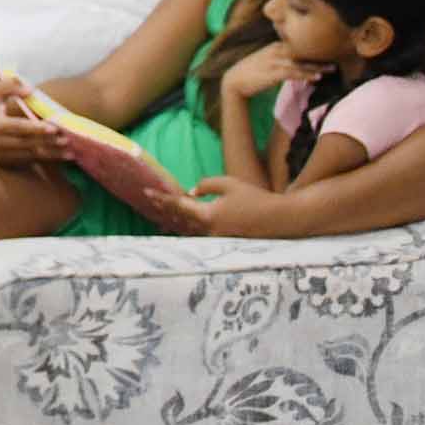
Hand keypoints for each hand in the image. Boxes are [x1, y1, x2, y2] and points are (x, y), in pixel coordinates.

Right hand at [0, 76, 69, 165]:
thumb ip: (9, 86)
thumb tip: (30, 89)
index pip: (19, 127)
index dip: (36, 128)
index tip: (54, 128)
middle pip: (27, 144)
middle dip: (48, 143)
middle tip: (68, 140)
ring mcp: (1, 155)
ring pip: (29, 155)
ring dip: (50, 155)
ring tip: (70, 153)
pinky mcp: (6, 162)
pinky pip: (27, 161)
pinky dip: (44, 160)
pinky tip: (59, 157)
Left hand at [143, 174, 285, 238]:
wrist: (279, 220)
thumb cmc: (255, 198)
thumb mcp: (229, 184)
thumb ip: (206, 185)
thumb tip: (191, 192)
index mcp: (207, 215)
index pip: (177, 206)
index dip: (161, 198)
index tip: (146, 192)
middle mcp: (208, 230)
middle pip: (179, 220)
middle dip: (163, 210)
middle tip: (149, 200)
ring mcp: (216, 238)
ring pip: (187, 229)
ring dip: (173, 222)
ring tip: (159, 217)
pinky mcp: (223, 240)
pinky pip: (199, 234)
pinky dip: (188, 228)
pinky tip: (183, 225)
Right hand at [223, 42, 327, 103]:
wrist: (234, 81)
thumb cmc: (250, 73)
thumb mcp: (266, 60)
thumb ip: (280, 58)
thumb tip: (293, 63)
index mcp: (275, 46)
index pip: (298, 46)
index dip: (313, 50)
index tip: (327, 53)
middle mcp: (276, 51)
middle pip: (302, 53)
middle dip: (319, 56)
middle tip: (335, 58)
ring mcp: (274, 61)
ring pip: (300, 63)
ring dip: (317, 66)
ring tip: (331, 69)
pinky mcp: (273, 73)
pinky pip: (294, 73)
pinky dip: (306, 75)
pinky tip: (316, 77)